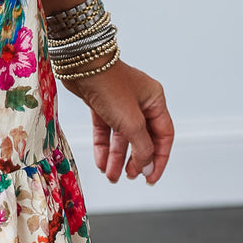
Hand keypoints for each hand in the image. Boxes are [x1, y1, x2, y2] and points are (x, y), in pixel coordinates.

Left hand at [65, 59, 173, 185]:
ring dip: (117, 157)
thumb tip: (148, 165)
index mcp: (155, 101)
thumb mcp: (131, 121)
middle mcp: (139, 102)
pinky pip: (105, 131)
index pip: (163, 136)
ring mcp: (119, 103)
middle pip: (142, 138)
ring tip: (111, 175)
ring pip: (122, 137)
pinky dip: (104, 147)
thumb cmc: (109, 85)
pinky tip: (101, 162)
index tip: (150, 179)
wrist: (79, 64)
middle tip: (129, 176)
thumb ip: (142, 147)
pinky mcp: (101, 104)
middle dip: (135, 160)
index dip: (159, 159)